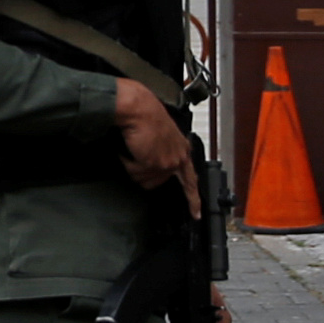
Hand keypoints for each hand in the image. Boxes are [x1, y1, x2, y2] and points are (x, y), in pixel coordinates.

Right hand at [114, 79, 195, 208]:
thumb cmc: (146, 115)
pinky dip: (127, 162)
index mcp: (183, 149)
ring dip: (134, 167)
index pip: (191, 179)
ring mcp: (168, 162)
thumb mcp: (161, 136)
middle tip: (136, 159)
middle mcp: (179, 158)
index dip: (193, 199)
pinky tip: (128, 149)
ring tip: (132, 148)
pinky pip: (135, 173)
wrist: (139, 109)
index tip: (196, 213)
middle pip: (159, 181)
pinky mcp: (154, 164)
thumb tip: (151, 165)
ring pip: (146, 180)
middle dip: (144, 173)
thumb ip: (163, 152)